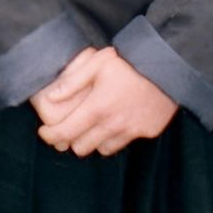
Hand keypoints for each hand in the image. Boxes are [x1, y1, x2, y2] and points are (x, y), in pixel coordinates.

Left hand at [34, 48, 177, 156]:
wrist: (167, 66)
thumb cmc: (128, 62)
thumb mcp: (96, 63)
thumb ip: (71, 82)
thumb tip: (50, 97)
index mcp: (97, 108)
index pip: (66, 132)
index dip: (51, 135)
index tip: (44, 133)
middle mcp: (113, 124)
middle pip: (82, 147)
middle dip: (71, 139)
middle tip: (69, 127)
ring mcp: (132, 131)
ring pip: (103, 149)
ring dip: (93, 141)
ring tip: (91, 126)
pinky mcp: (147, 132)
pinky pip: (123, 143)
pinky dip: (114, 138)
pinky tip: (113, 123)